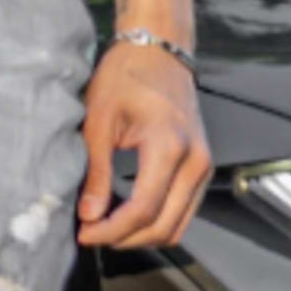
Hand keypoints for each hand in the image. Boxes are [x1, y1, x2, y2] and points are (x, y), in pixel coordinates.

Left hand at [78, 33, 209, 253]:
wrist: (158, 51)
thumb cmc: (127, 76)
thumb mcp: (99, 121)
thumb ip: (95, 172)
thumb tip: (89, 215)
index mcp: (169, 146)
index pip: (144, 209)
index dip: (112, 231)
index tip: (86, 234)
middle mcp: (195, 160)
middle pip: (165, 226)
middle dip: (126, 239)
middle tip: (93, 235)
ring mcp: (204, 165)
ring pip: (178, 225)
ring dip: (143, 236)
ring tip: (108, 229)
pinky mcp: (202, 167)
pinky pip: (184, 210)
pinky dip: (157, 221)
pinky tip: (128, 216)